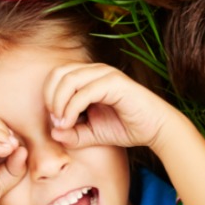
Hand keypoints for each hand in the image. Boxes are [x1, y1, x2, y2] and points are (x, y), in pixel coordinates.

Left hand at [44, 62, 177, 150]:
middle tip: (55, 120)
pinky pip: (85, 91)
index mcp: (88, 77)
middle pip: (59, 73)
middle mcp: (95, 71)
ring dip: (59, 102)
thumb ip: (72, 134)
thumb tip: (53, 132)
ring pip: (69, 79)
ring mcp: (106, 74)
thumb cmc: (125, 127)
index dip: (48, 96)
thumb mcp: (92, 134)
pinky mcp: (115, 83)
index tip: (54, 121)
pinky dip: (72, 107)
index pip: (57, 76)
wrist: (156, 129)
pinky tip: (70, 123)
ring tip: (62, 122)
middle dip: (50, 97)